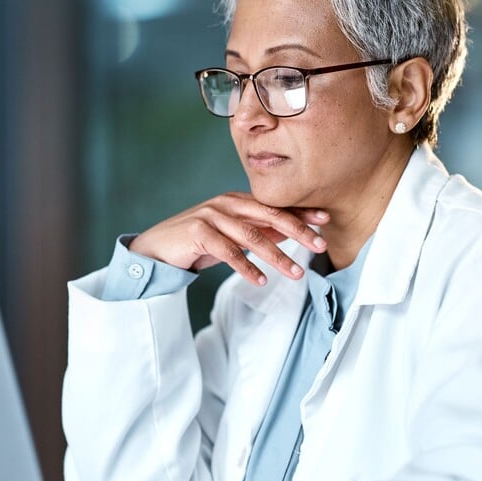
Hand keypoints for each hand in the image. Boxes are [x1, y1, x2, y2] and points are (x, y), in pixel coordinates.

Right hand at [129, 193, 328, 283]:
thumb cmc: (196, 242)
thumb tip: (291, 231)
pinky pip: (228, 251)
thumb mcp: (231, 234)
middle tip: (320, 245)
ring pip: (251, 236)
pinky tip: (261, 280)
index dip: (300, 213)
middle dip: (297, 230)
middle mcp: (225, 203)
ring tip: (296, 272)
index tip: (325, 221)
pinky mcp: (197, 233)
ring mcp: (210, 216)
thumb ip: (258, 230)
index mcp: (236, 200)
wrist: (156, 249)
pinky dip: (246, 267)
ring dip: (277, 255)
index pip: (274, 206)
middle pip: (268, 215)